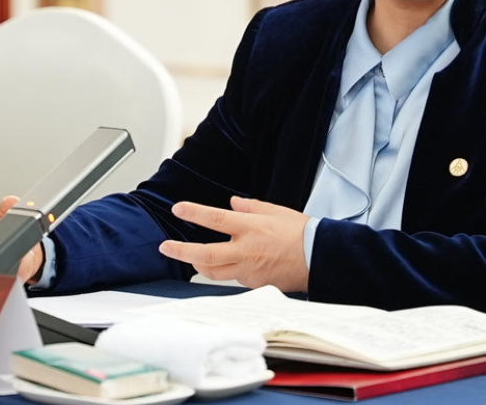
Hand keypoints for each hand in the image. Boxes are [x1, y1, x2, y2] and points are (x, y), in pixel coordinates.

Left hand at [158, 196, 310, 291]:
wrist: (319, 257)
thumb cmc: (302, 233)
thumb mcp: (277, 211)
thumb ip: (251, 207)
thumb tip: (234, 203)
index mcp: (251, 228)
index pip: (215, 219)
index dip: (193, 213)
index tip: (178, 209)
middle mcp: (246, 250)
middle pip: (204, 254)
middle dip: (180, 250)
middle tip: (165, 247)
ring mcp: (249, 269)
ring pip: (213, 271)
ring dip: (198, 264)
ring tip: (190, 258)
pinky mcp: (254, 283)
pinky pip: (232, 278)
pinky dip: (225, 270)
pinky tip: (226, 264)